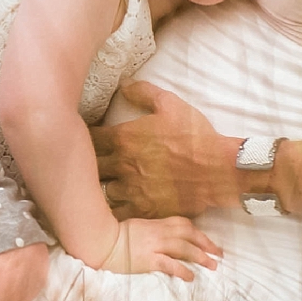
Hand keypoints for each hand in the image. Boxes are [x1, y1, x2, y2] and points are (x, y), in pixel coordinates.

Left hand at [90, 82, 240, 217]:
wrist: (219, 169)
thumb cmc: (196, 136)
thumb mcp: (170, 104)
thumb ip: (143, 93)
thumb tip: (123, 85)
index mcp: (123, 138)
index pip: (87, 139)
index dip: (82, 140)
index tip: (82, 140)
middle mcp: (122, 165)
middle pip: (88, 168)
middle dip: (86, 167)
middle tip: (88, 166)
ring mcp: (131, 190)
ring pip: (100, 193)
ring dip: (101, 189)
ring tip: (104, 187)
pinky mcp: (144, 211)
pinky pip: (117, 215)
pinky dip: (114, 212)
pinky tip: (116, 208)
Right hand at [100, 216, 221, 280]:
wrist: (102, 241)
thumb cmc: (115, 234)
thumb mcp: (137, 226)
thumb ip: (152, 230)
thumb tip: (164, 237)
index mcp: (156, 224)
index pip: (183, 224)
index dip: (197, 232)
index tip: (207, 240)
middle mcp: (159, 233)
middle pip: (189, 235)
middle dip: (206, 244)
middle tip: (219, 254)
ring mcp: (155, 246)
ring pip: (184, 249)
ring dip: (201, 256)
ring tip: (212, 265)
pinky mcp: (149, 260)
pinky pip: (171, 264)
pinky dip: (183, 270)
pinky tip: (191, 277)